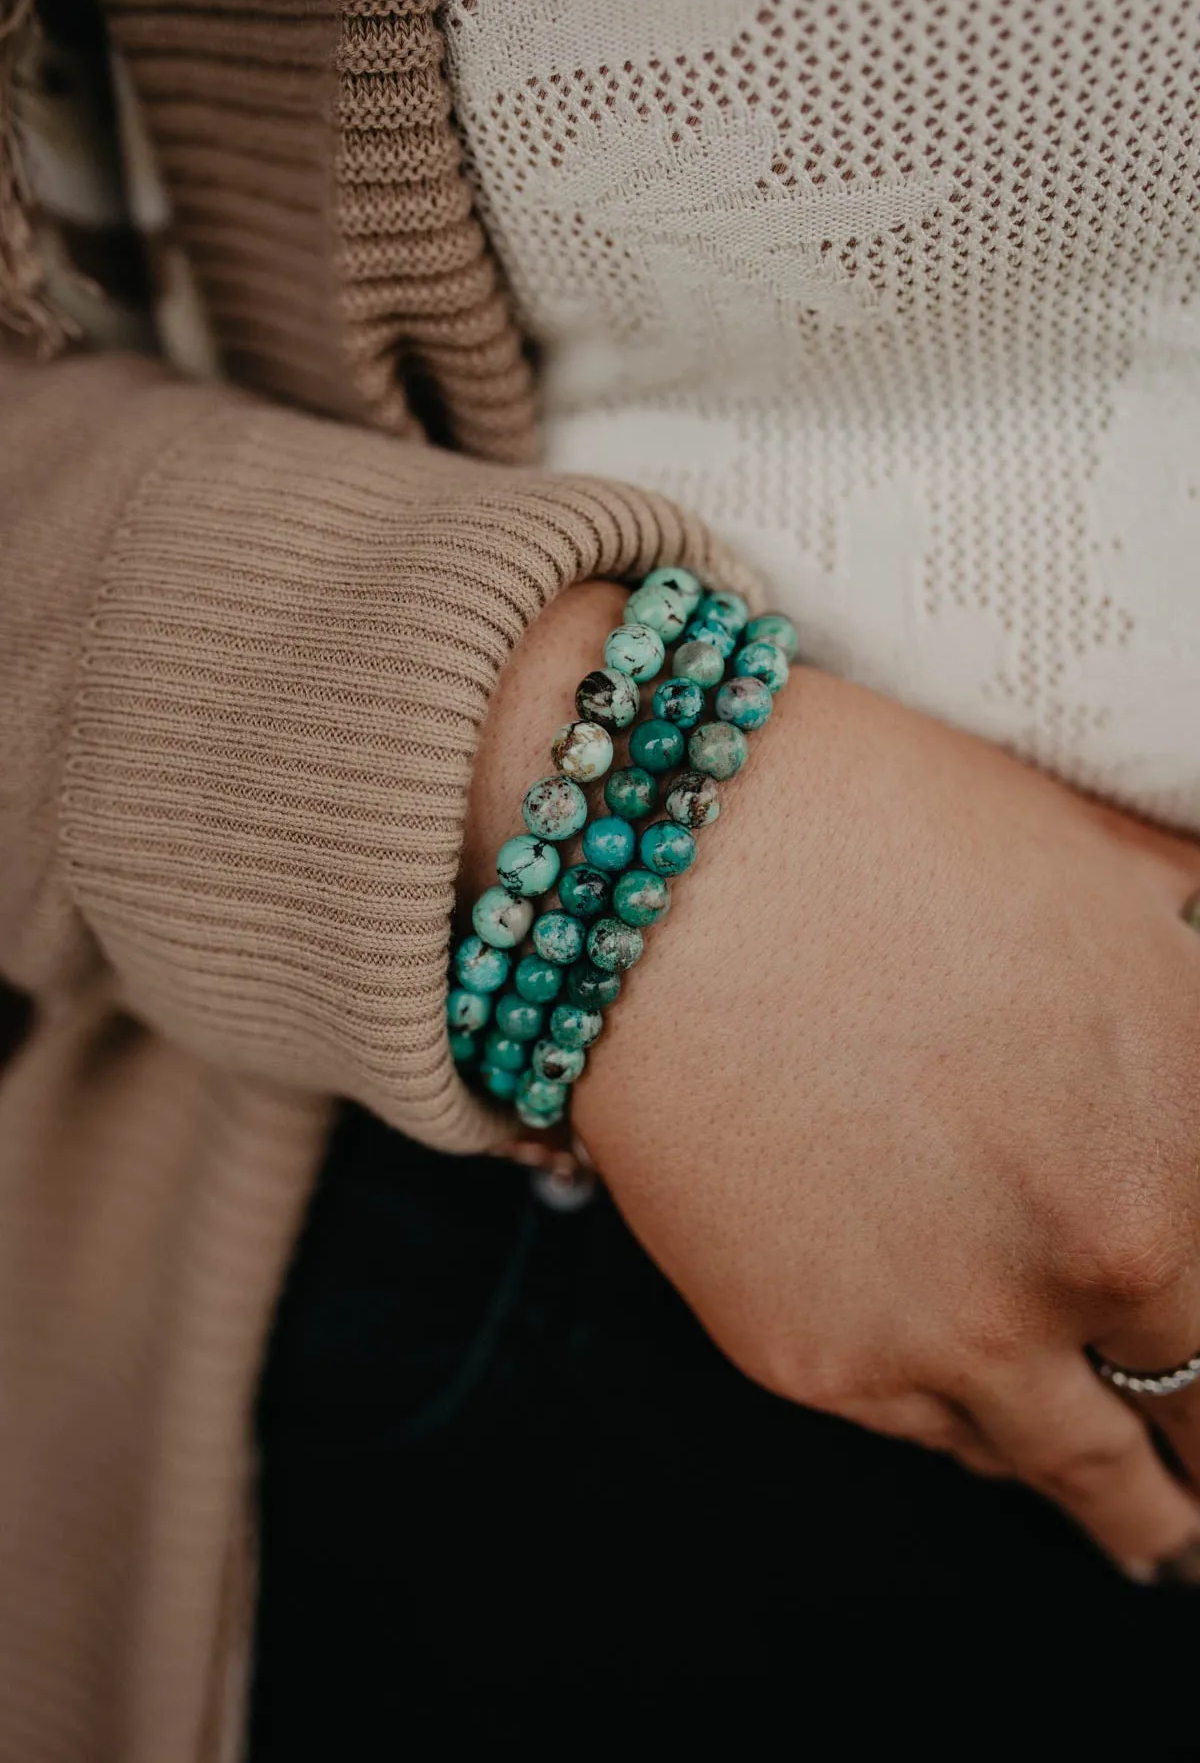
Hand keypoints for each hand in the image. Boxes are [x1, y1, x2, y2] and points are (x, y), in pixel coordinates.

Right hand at [465, 582, 1199, 1577]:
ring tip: (1143, 1531)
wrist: (658, 863)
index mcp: (1185, 1145)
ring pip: (1068, 1471)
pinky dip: (967, 1430)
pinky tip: (981, 1426)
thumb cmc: (886, 827)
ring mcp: (950, 1329)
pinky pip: (931, 1434)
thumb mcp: (1109, 868)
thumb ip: (1199, 955)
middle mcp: (1092, 1263)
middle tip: (1199, 1508)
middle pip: (1192, 1428)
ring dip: (1119, 1507)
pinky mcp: (814, 1358)